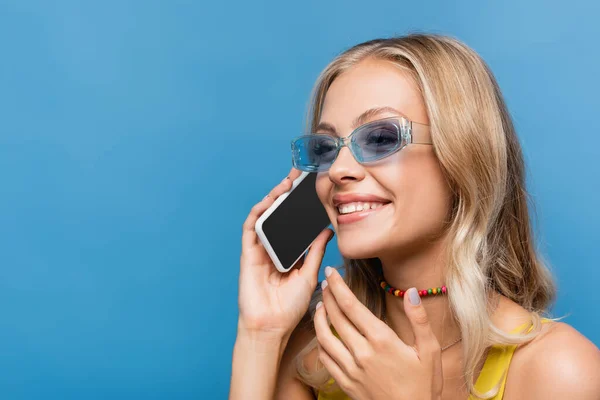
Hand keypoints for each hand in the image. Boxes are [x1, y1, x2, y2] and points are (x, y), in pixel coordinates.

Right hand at [238, 168, 333, 338]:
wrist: (271, 327)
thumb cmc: (289, 307)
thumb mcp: (309, 275)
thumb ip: (315, 252)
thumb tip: (326, 231)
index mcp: (289, 253)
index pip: (294, 223)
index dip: (301, 206)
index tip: (313, 189)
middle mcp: (273, 248)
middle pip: (279, 215)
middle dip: (287, 195)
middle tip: (299, 175)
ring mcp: (259, 250)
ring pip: (265, 217)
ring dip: (273, 198)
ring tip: (286, 182)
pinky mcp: (248, 253)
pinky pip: (251, 228)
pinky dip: (259, 212)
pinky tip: (269, 200)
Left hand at [314, 267, 442, 399]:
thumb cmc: (423, 385)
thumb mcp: (430, 351)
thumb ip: (419, 320)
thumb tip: (412, 292)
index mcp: (382, 340)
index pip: (352, 306)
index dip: (338, 287)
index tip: (331, 272)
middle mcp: (362, 352)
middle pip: (335, 317)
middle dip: (328, 296)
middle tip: (325, 282)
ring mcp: (351, 369)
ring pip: (324, 337)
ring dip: (319, 318)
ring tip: (320, 305)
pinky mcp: (346, 383)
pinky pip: (325, 359)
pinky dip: (320, 343)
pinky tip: (322, 336)